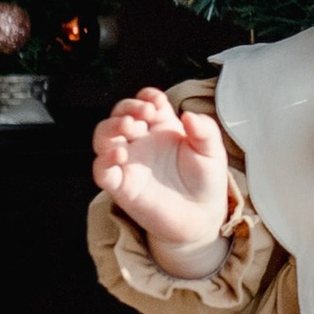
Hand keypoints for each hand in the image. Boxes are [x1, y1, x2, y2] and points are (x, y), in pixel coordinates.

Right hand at [93, 89, 231, 257]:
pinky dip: (103, 160)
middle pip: (120, 114)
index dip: (146, 97)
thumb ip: (205, 130)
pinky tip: (119, 154)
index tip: (156, 101)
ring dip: (111, 127)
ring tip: (130, 127)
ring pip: (103, 137)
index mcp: (162, 127)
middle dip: (128, 108)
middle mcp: (141, 141)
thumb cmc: (205, 181)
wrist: (202, 216)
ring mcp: (129, 162)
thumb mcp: (212, 151)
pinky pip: (101, 170)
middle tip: (145, 114)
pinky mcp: (121, 186)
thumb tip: (189, 115)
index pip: (145, 102)